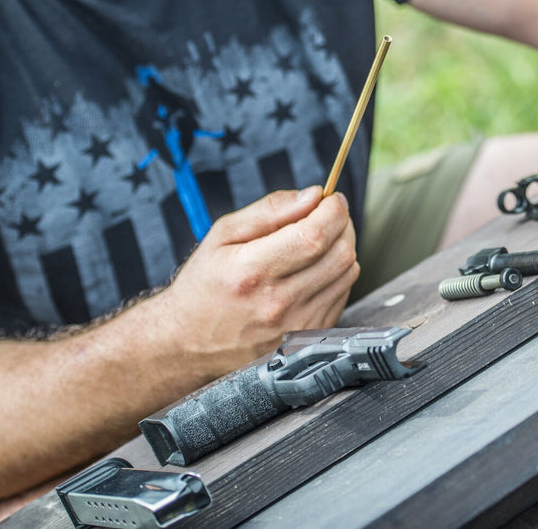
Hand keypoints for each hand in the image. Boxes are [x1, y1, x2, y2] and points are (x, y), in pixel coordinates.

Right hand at [155, 186, 358, 376]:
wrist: (189, 343)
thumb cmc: (204, 286)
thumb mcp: (222, 235)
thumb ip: (270, 209)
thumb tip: (313, 195)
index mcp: (252, 271)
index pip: (314, 235)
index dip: (333, 210)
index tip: (331, 198)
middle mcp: (277, 302)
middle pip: (339, 253)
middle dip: (342, 224)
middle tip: (327, 215)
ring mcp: (296, 324)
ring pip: (347, 273)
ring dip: (342, 247)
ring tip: (318, 242)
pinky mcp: (309, 335)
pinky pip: (343, 293)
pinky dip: (337, 273)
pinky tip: (313, 269)